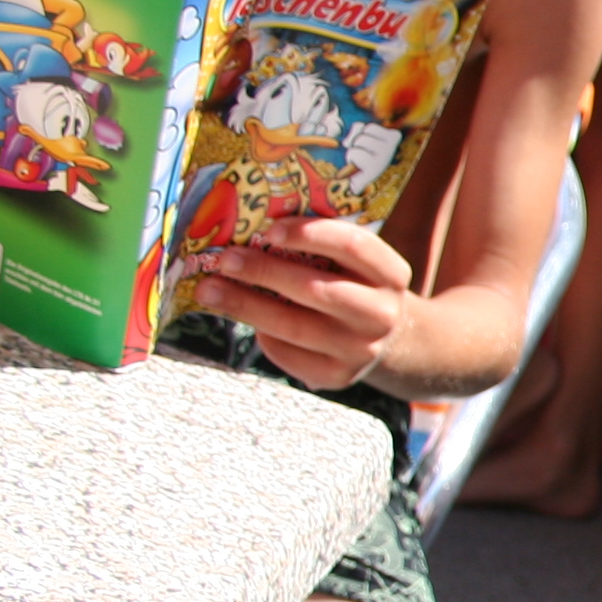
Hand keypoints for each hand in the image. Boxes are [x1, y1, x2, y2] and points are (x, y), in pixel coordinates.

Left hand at [195, 216, 413, 390]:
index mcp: (391, 274)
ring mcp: (361, 349)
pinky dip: (262, 335)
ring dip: (245, 305)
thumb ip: (319, 244)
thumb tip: (252, 225)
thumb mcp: (354, 262)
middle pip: (316, 290)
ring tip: (209, 290)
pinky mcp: (336, 376)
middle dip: (264, 271)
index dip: (309, 234)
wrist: (387, 339)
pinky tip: (247, 320)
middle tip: (225, 259)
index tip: (269, 229)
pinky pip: (288, 354)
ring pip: (294, 326)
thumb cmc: (354, 285)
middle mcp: (382, 314)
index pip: (353, 246)